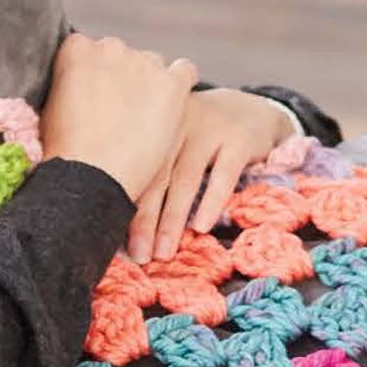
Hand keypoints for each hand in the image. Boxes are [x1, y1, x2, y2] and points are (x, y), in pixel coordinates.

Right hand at [39, 33, 197, 201]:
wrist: (91, 179)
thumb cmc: (65, 153)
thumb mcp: (51, 108)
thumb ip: (68, 84)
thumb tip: (78, 87)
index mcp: (76, 48)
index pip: (90, 51)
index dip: (95, 78)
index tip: (95, 101)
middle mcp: (111, 46)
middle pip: (123, 57)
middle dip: (122, 81)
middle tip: (119, 118)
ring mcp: (144, 62)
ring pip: (152, 65)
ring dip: (150, 86)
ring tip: (143, 124)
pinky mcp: (171, 84)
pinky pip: (184, 70)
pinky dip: (180, 84)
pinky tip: (173, 107)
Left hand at [130, 86, 290, 264]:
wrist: (253, 110)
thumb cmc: (201, 137)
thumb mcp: (171, 139)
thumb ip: (148, 164)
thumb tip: (119, 216)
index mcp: (152, 122)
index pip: (132, 166)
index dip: (122, 203)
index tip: (113, 238)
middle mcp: (177, 121)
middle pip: (156, 176)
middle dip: (145, 220)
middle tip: (139, 256)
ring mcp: (210, 127)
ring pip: (185, 179)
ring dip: (173, 220)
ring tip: (164, 253)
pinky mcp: (239, 138)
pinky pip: (223, 176)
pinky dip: (211, 203)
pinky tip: (201, 228)